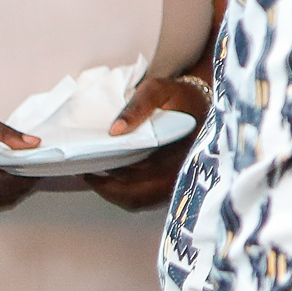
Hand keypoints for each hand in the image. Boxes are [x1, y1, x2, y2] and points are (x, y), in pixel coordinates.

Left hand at [84, 75, 207, 212]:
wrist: (202, 101)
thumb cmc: (180, 96)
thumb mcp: (159, 90)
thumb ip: (138, 106)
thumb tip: (114, 131)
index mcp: (179, 153)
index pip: (144, 181)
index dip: (114, 183)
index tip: (91, 172)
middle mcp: (181, 173)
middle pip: (139, 198)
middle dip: (109, 190)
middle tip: (89, 175)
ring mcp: (177, 180)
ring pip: (141, 200)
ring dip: (117, 192)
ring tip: (97, 176)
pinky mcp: (172, 181)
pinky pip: (146, 196)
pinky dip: (126, 190)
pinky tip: (114, 176)